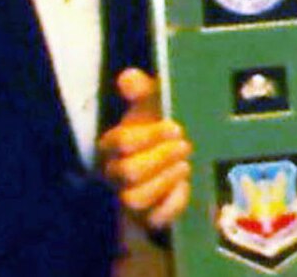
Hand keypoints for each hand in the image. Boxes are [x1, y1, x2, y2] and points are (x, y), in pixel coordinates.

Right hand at [97, 68, 191, 229]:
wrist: (167, 154)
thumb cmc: (154, 125)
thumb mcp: (150, 102)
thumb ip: (140, 89)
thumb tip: (129, 77)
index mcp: (110, 145)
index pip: (121, 143)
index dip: (149, 136)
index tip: (175, 126)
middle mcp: (114, 175)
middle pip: (128, 173)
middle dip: (161, 158)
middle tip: (185, 144)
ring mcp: (127, 199)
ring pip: (136, 200)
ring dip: (165, 181)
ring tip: (185, 164)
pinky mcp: (146, 218)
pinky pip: (155, 220)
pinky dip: (172, 203)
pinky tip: (185, 184)